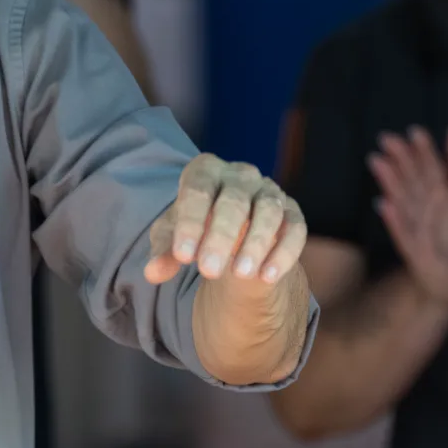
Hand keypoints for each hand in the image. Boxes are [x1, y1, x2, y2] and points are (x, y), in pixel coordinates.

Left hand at [144, 154, 306, 285]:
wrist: (232, 233)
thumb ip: (164, 251)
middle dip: (221, 237)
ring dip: (255, 244)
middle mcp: (240, 175)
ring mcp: (270, 191)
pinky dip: (284, 253)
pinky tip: (268, 277)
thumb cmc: (196, 228)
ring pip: (268, 212)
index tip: (183, 257)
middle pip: (234, 202)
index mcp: (206, 170)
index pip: (197, 191)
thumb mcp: (175, 237)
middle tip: (208, 270)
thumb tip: (152, 272)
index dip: (190, 223)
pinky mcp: (292, 212)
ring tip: (240, 275)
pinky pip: (295, 229)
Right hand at [367, 125, 447, 305]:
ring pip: (401, 198)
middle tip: (386, 138)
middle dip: (399, 158)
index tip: (414, 131)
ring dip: (389, 181)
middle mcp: (423, 203)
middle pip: (411, 177)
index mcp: (440, 191)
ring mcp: (414, 223)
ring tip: (377, 162)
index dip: (423, 149)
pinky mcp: (410, 246)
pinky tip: (383, 205)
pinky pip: (401, 231)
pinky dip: (392, 219)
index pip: (430, 166)